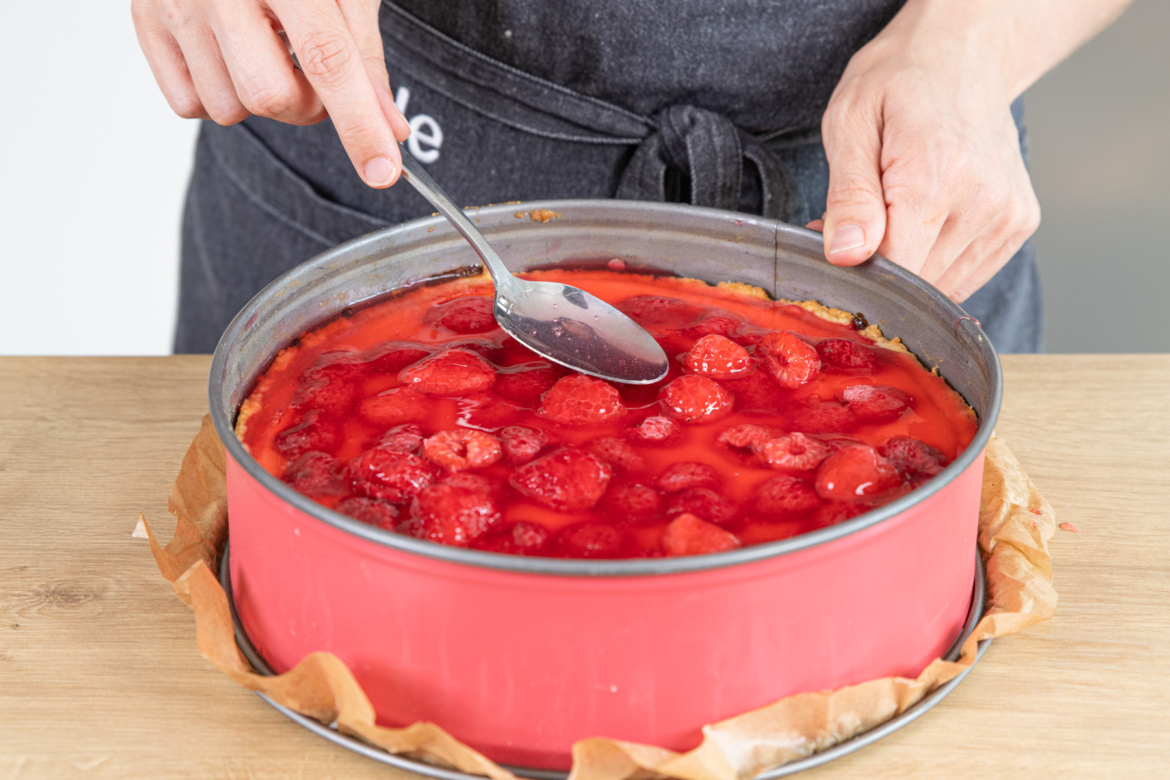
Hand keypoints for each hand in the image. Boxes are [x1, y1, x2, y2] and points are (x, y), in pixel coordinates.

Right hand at [131, 0, 411, 186]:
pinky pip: (190, 104)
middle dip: (306, 106)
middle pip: (272, 96)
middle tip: (309, 72)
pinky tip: (228, 52)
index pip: (329, 60)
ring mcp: (175, 3)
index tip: (382, 170)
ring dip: (260, 98)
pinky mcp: (145, 20)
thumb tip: (388, 127)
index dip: (360, 123)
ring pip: (230, 109)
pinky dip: (219, 94)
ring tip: (264, 48)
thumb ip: (364, 56)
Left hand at [813, 0, 1041, 301]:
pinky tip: (922, 221)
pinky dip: (934, 261)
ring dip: (907, 265)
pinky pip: (965, 273)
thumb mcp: (851, 123)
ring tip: (892, 213)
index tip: (835, 243)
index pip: (895, 267)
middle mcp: (984, 200)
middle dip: (877, 264)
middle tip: (857, 221)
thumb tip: (846, 254)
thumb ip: (849, 196)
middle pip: (917, 281)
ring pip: (941, 287)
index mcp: (938, 174)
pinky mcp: (1018, 226)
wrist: (963, 55)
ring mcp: (1007, 216)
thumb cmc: (900, 81)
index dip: (856, 268)